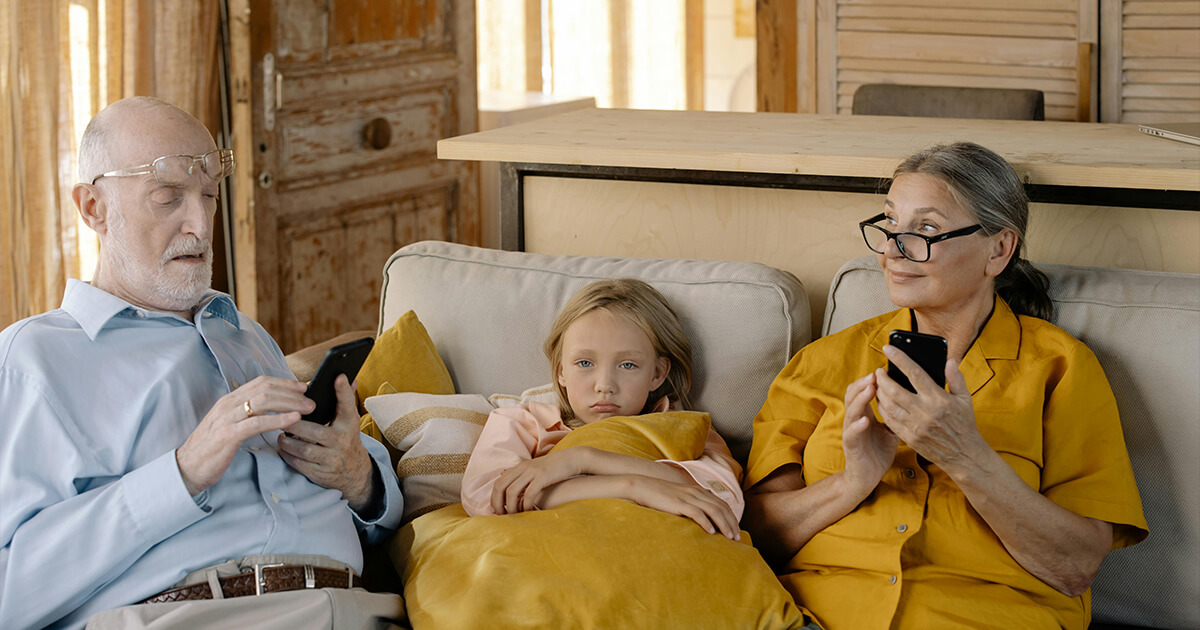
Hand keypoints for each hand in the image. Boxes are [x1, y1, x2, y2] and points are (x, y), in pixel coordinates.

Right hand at [177, 376, 310, 495]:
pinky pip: (257, 422)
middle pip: (265, 388)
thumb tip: (273, 409)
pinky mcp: (228, 434)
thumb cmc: (212, 449)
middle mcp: (228, 404)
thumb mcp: (230, 425)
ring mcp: (227, 418)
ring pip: (264, 401)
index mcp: (229, 400)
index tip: (303, 387)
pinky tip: (294, 420)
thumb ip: (247, 415)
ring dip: (290, 403)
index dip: (284, 382)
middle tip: (311, 400)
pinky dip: (278, 419)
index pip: (261, 382)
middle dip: (291, 392)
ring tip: (307, 409)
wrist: (186, 468)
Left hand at [277, 374, 376, 511]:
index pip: (347, 405)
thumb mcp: (349, 421)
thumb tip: (349, 377)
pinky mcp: (320, 473)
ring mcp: (330, 459)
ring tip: (281, 435)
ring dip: (288, 442)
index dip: (343, 391)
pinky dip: (288, 456)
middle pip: (316, 432)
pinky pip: (299, 464)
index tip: (337, 377)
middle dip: (296, 425)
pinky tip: (283, 448)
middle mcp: (341, 441)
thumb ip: (346, 400)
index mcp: (349, 425)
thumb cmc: (346, 439)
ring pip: (304, 450)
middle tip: (281, 417)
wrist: (353, 472)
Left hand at [491, 449, 585, 513]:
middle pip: (500, 487)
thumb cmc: (552, 468)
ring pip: (512, 491)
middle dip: (498, 504)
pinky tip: (529, 511)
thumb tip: (502, 474)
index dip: (494, 498)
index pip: (498, 483)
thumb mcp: (532, 468)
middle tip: (502, 516)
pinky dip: (526, 505)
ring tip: (515, 516)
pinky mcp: (542, 476)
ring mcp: (532, 472)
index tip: (498, 511)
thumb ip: (518, 473)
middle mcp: (522, 468)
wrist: (570, 459)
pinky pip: (529, 493)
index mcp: (518, 467)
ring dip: (511, 507)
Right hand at [627, 476, 740, 539]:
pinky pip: (697, 513)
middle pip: (721, 507)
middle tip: (737, 538)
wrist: (642, 486)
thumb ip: (691, 503)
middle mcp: (696, 492)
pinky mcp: (679, 503)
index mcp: (698, 491)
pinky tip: (711, 532)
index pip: (721, 504)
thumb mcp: (679, 497)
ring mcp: (688, 497)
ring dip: (723, 524)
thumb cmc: (659, 495)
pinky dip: (706, 522)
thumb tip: (701, 515)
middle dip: (732, 523)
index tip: (736, 530)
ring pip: (713, 511)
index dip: (731, 517)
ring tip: (729, 537)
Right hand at [838, 373, 897, 500]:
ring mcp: (851, 431)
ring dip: (860, 398)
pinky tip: (865, 420)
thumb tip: (915, 398)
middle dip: (863, 383)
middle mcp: (855, 419)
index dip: (869, 379)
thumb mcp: (891, 429)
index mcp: (864, 413)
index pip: (861, 390)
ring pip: (851, 410)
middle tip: (875, 374)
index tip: (883, 370)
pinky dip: (857, 425)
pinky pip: (851, 433)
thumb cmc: (879, 451)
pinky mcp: (851, 446)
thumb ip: (897, 414)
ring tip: (870, 389)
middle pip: (852, 394)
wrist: (867, 476)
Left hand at [875, 345, 986, 471]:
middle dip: (882, 378)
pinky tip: (881, 402)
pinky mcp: (909, 437)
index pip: (915, 373)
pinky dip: (882, 409)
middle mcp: (925, 412)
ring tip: (877, 385)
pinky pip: (890, 421)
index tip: (888, 348)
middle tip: (878, 371)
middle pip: (895, 390)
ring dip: (880, 393)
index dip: (900, 359)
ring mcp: (915, 426)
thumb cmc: (964, 424)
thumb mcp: (965, 399)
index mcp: (939, 399)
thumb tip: (949, 360)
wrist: (964, 455)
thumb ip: (956, 378)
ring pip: (889, 406)